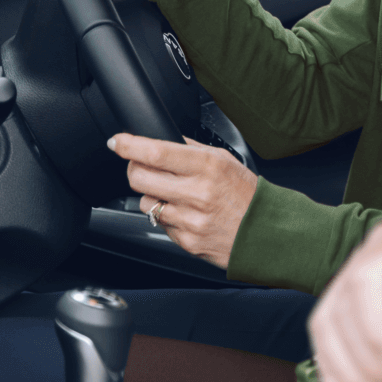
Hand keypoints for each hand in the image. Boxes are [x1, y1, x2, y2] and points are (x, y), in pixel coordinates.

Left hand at [108, 133, 257, 268]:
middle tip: (140, 166)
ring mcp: (189, 219)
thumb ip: (194, 150)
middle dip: (134, 169)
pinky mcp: (185, 241)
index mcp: (207, 166)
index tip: (117, 141)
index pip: (157, 152)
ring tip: (173, 194)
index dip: (130, 145)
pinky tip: (185, 213)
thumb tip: (165, 140)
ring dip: (152, 195)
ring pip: (145, 203)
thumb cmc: (247, 194)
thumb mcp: (226, 161)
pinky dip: (166, 216)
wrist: (264, 232)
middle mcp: (196, 192)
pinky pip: (160, 223)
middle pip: (140, 177)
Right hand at [310, 213, 381, 381]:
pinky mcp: (353, 300)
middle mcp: (375, 251)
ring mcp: (360, 273)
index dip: (377, 334)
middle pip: (342, 312)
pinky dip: (335, 370)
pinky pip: (326, 336)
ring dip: (350, 375)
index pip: (366, 283)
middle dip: (366, 366)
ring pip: (327, 327)